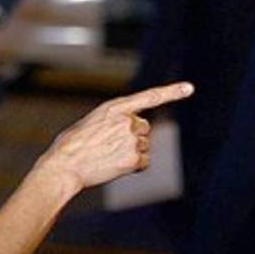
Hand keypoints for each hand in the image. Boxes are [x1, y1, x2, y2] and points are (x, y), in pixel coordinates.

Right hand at [37, 82, 193, 193]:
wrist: (64, 165)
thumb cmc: (72, 145)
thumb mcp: (91, 122)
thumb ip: (113, 122)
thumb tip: (129, 134)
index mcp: (113, 107)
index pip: (148, 97)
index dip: (171, 92)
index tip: (189, 88)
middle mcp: (127, 121)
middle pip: (143, 128)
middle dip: (132, 136)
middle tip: (108, 145)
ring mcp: (132, 139)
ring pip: (144, 146)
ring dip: (131, 152)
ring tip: (106, 156)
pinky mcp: (135, 158)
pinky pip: (144, 162)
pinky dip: (133, 166)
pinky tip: (114, 165)